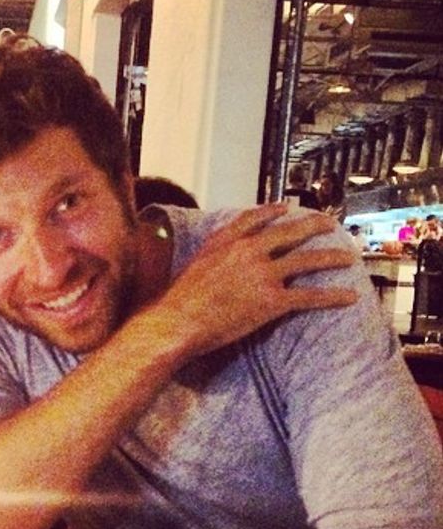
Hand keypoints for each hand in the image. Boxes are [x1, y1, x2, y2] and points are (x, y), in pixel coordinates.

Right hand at [151, 204, 357, 357]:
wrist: (178, 321)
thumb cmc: (178, 300)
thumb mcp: (191, 265)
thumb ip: (209, 254)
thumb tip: (216, 257)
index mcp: (226, 241)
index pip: (254, 218)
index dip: (272, 211)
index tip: (285, 207)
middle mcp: (248, 251)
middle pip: (289, 233)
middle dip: (314, 226)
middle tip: (330, 223)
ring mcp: (263, 274)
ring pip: (306, 260)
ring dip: (331, 258)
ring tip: (348, 257)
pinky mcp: (272, 300)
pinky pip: (309, 296)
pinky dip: (333, 296)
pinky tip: (349, 296)